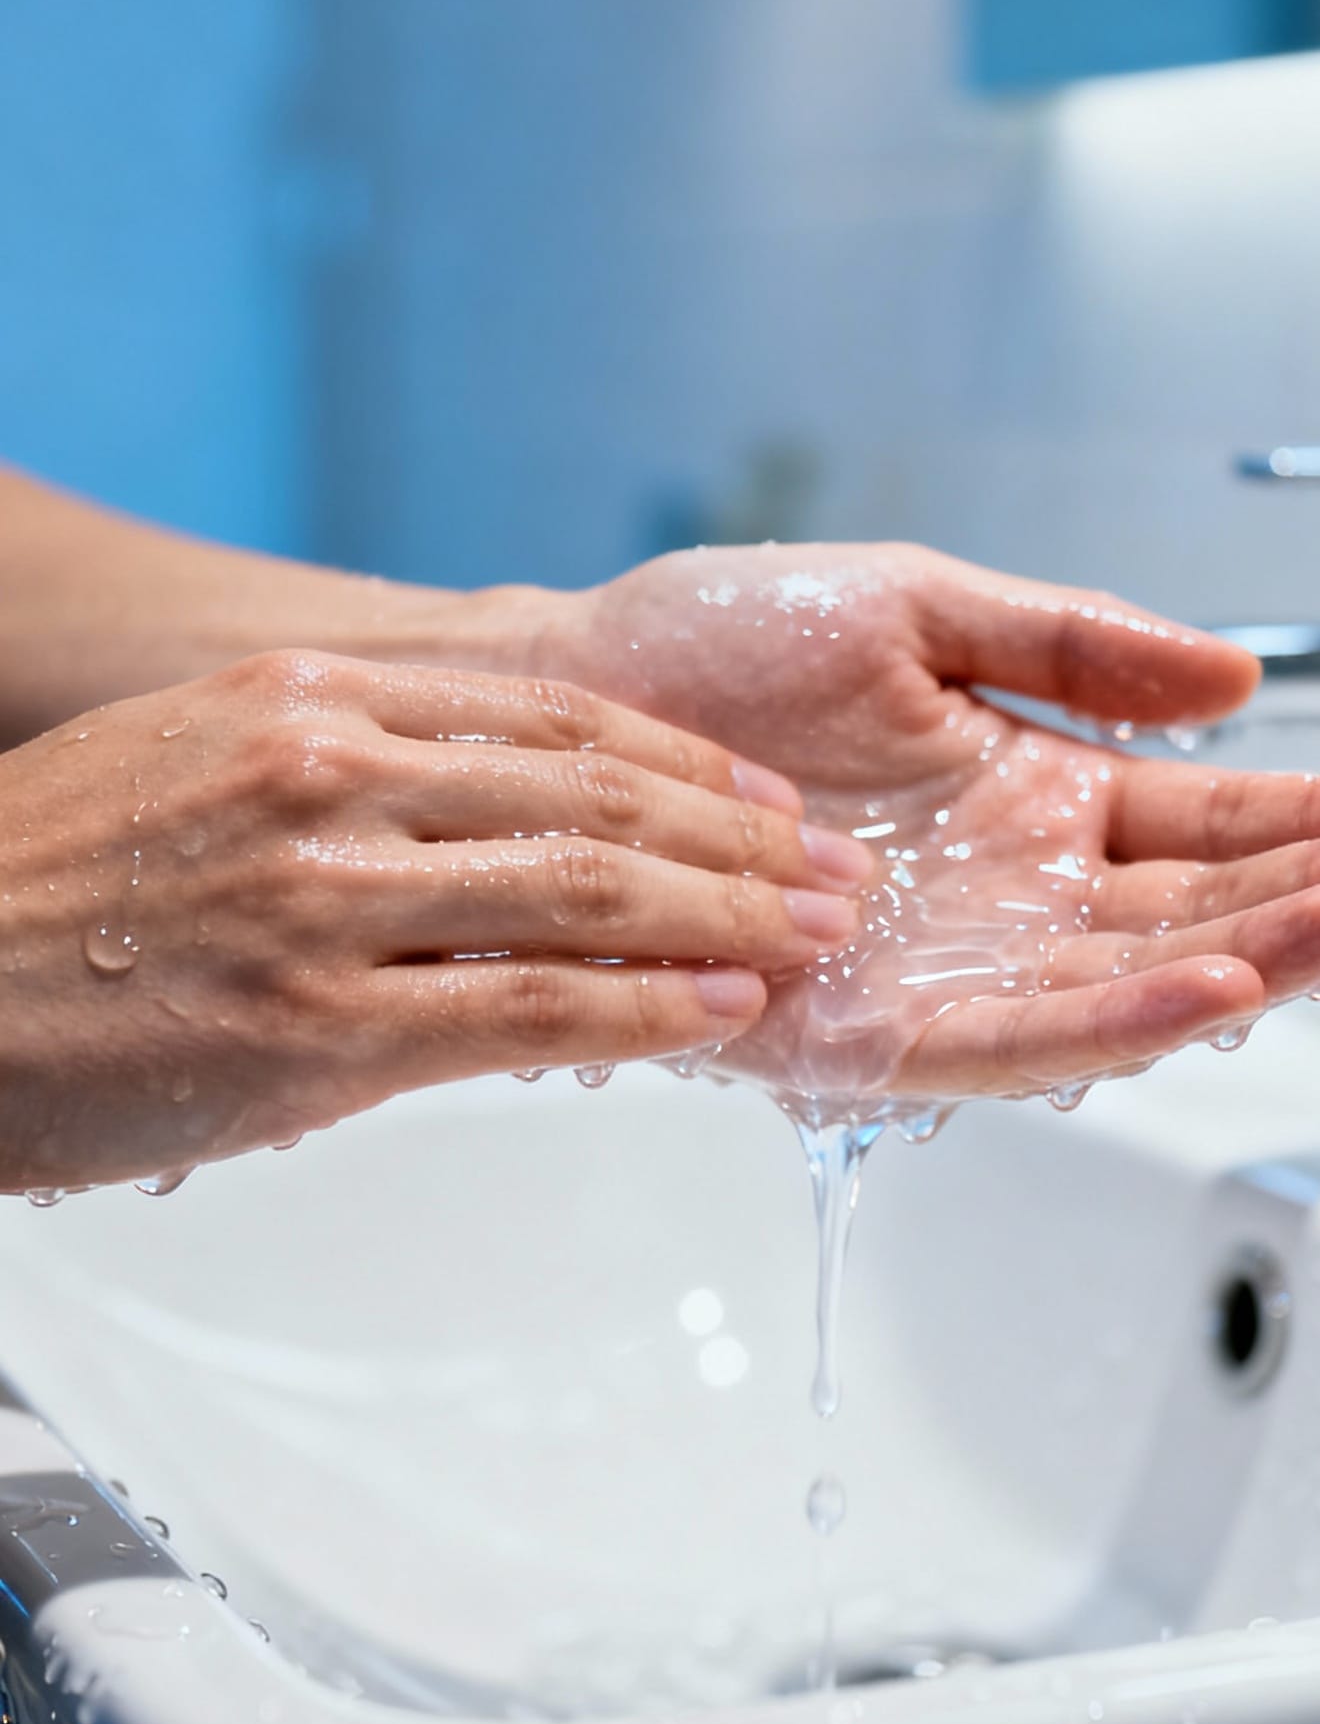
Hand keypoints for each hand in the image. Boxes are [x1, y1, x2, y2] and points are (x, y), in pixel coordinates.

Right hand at [0, 650, 870, 1190]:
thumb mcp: (197, 770)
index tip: (764, 798)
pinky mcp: (318, 1027)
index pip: (556, 718)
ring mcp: (328, 898)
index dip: (688, 762)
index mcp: (309, 697)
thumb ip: (345, 778)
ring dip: (729, 917)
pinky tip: (720, 1010)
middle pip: (600, 795)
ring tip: (815, 939)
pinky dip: (648, 1009)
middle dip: (743, 837)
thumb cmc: (44, 893)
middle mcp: (330, 772)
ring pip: (590, 893)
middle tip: (835, 871)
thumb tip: (491, 827)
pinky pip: (530, 1009)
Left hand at [533, 544, 1319, 1104]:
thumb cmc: (716, 652)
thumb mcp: (918, 611)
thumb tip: (1232, 681)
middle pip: (1198, 909)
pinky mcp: (862, 1029)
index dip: (1319, 815)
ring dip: (1252, 957)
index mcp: (1035, 799)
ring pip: (1128, 984)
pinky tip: (1205, 976)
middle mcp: (1007, 901)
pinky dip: (1111, 1015)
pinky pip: (1007, 1034)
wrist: (563, 703)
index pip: (1210, 819)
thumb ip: (1072, 645)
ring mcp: (943, 969)